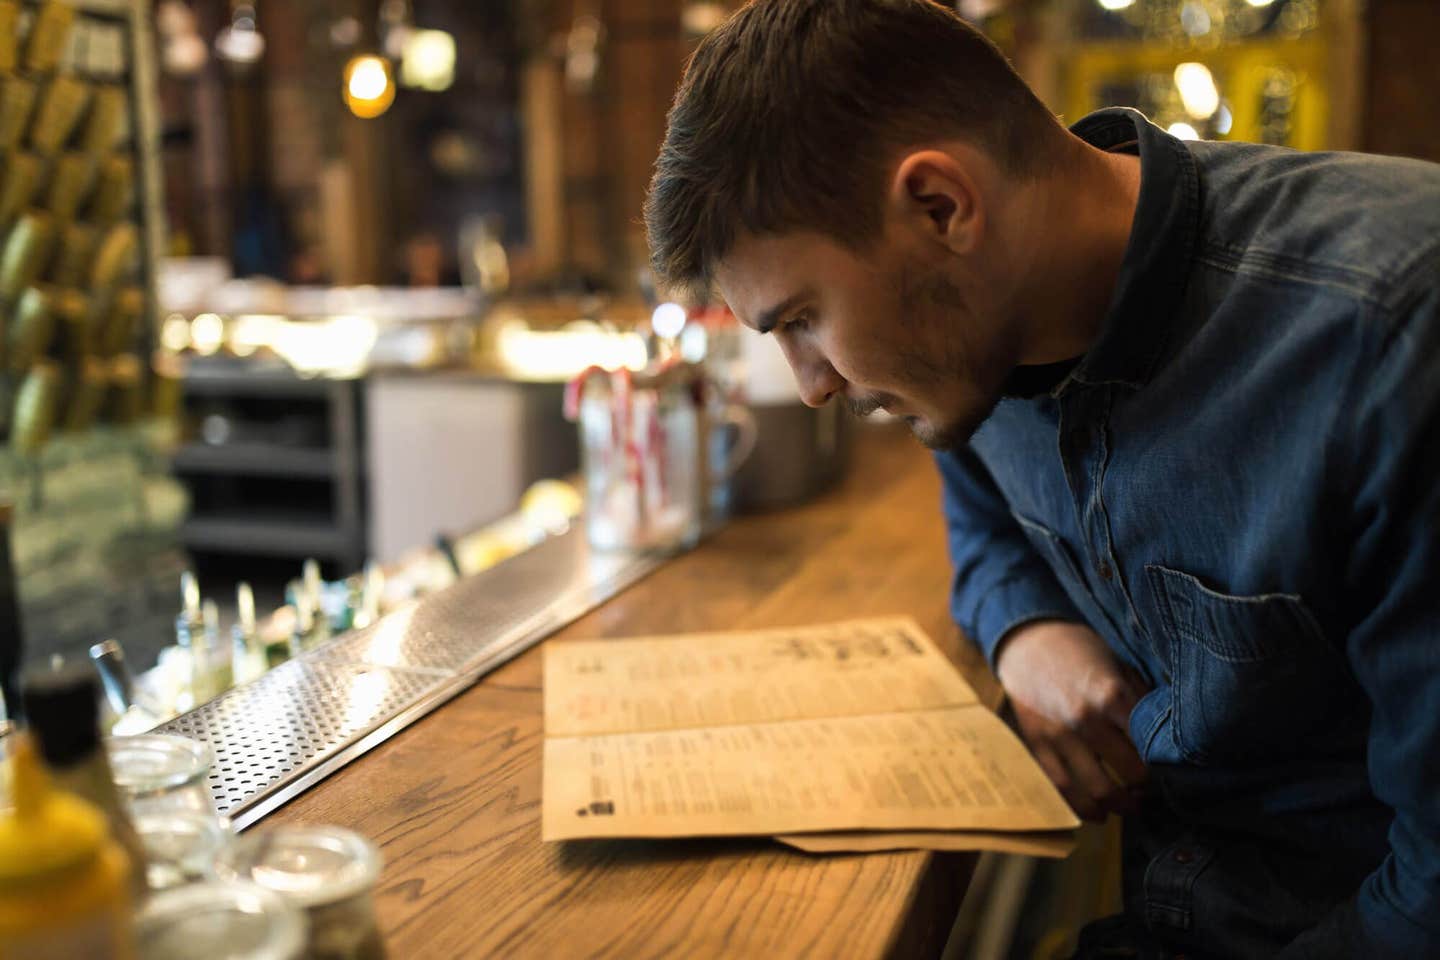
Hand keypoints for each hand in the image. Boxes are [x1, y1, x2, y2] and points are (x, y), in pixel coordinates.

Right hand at [994, 619, 1149, 820]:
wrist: (1026, 641)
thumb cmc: (1079, 650)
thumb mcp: (1118, 665)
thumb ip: (1140, 700)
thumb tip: (1168, 734)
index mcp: (1112, 695)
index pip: (1152, 746)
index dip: (1167, 763)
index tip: (1172, 769)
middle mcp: (1086, 718)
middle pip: (1131, 773)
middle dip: (1148, 788)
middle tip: (1155, 790)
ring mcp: (1059, 735)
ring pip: (1098, 790)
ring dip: (1120, 806)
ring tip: (1131, 806)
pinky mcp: (1038, 745)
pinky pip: (1062, 788)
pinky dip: (1084, 809)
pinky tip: (1099, 814)